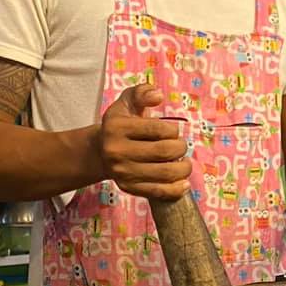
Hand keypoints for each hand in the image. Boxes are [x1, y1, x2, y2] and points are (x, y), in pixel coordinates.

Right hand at [98, 84, 190, 200]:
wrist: (101, 152)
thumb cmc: (121, 124)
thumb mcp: (127, 102)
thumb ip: (142, 92)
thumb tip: (157, 95)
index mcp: (116, 127)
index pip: (157, 129)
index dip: (173, 130)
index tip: (173, 131)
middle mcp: (116, 151)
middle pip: (164, 151)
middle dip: (181, 147)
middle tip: (180, 146)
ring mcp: (122, 172)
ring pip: (165, 173)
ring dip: (183, 168)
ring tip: (184, 163)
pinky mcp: (128, 188)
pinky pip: (159, 192)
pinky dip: (176, 189)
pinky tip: (184, 183)